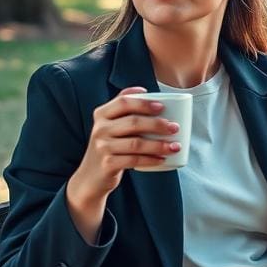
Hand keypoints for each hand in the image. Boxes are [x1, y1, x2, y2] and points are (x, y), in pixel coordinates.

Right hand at [67, 87, 180, 237]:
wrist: (91, 176)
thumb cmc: (109, 145)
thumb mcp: (110, 125)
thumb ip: (122, 108)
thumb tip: (144, 90)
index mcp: (102, 114)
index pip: (123, 102)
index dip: (143, 103)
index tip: (162, 107)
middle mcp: (100, 129)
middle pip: (133, 122)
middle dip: (158, 124)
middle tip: (175, 128)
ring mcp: (102, 147)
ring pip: (136, 143)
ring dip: (159, 144)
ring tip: (175, 146)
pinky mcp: (107, 164)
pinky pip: (134, 160)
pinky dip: (151, 159)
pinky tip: (162, 159)